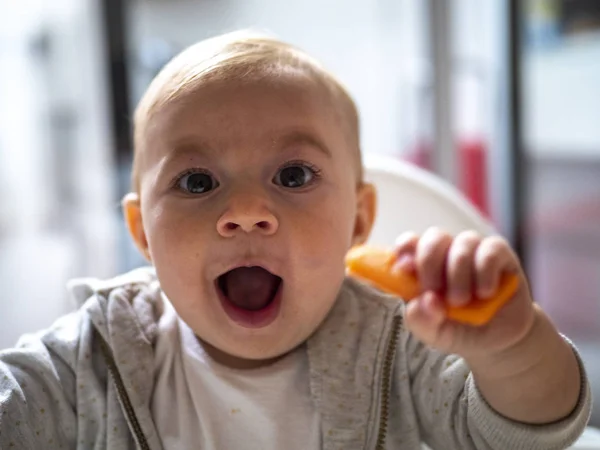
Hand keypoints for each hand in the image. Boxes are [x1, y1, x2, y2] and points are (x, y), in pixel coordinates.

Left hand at [394, 227, 536, 359]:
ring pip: (463, 243)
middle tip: (434, 292)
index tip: (404, 269)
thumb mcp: (435, 334)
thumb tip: (425, 301)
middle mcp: (447, 252)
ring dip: (458, 273)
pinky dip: (484, 272)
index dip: (405, 249)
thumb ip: (422, 321)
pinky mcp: (501, 254)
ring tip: (461, 301)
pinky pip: (490, 250)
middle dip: (430, 263)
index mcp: (423, 265)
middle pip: (434, 237)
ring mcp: (474, 250)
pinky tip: (485, 292)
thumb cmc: (459, 330)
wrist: (499, 341)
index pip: (409, 243)